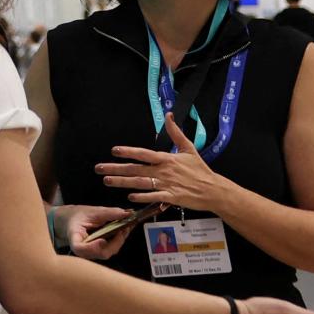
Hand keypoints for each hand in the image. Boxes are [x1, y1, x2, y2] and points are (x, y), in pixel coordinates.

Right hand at [49, 203, 135, 260]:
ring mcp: (93, 253)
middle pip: (101, 253)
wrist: (73, 220)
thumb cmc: (79, 216)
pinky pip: (111, 249)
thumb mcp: (91, 211)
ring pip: (109, 252)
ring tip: (127, 226)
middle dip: (115, 241)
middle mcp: (84, 251)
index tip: (102, 240)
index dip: (92, 247)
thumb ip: (108, 213)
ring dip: (119, 240)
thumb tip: (127, 214)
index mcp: (75, 239)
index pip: (80, 248)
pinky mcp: (100, 252)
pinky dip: (119, 240)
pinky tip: (123, 230)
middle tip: (124, 228)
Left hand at [97, 116, 226, 210]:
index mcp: (166, 159)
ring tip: (107, 181)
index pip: (143, 153)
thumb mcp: (188, 148)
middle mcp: (163, 171)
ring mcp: (166, 185)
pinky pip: (153, 197)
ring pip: (140, 182)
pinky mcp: (171, 197)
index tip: (114, 151)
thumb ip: (175, 132)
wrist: (214, 189)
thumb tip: (169, 115)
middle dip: (116, 169)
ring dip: (122, 182)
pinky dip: (141, 197)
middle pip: (136, 169)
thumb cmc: (200, 170)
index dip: (128, 152)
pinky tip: (129, 197)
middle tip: (99, 168)